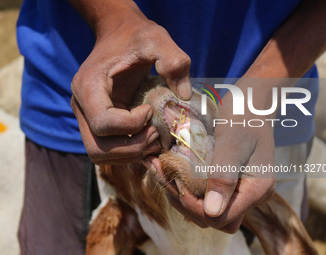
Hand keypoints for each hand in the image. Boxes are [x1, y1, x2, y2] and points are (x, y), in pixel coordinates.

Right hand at [70, 2, 190, 163]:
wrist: (118, 35)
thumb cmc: (134, 36)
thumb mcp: (155, 39)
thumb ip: (173, 60)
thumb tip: (184, 96)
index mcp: (88, 86)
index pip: (103, 123)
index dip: (132, 124)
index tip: (150, 109)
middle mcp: (82, 106)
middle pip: (99, 148)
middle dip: (133, 147)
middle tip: (156, 134)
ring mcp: (87, 117)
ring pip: (101, 155)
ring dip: (132, 154)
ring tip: (155, 139)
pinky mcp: (98, 124)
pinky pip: (109, 151)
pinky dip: (130, 154)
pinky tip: (150, 146)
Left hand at [144, 80, 275, 232]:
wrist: (250, 101)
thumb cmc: (243, 115)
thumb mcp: (233, 142)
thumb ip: (224, 175)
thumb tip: (212, 212)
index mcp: (257, 188)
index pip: (224, 218)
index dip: (197, 208)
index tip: (176, 185)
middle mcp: (251, 194)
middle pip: (217, 219)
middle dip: (188, 205)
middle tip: (168, 180)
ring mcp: (240, 188)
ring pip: (210, 210)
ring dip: (185, 198)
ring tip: (165, 175)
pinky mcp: (229, 181)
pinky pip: (208, 195)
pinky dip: (189, 189)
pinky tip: (173, 174)